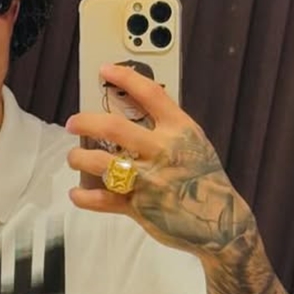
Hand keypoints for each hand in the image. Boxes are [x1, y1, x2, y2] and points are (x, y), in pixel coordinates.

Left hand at [65, 63, 253, 254]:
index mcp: (180, 130)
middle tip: (72, 123)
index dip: (125, 77)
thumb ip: (167, 129)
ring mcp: (150, 180)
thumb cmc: (204, 180)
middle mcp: (163, 151)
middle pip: (113, 127)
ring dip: (79, 158)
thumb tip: (128, 113)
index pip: (150, 94)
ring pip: (100, 162)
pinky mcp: (139, 207)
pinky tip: (77, 192)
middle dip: (85, 121)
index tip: (105, 70)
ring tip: (74, 157)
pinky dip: (84, 197)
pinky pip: (102, 199)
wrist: (221, 223)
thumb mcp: (194, 145)